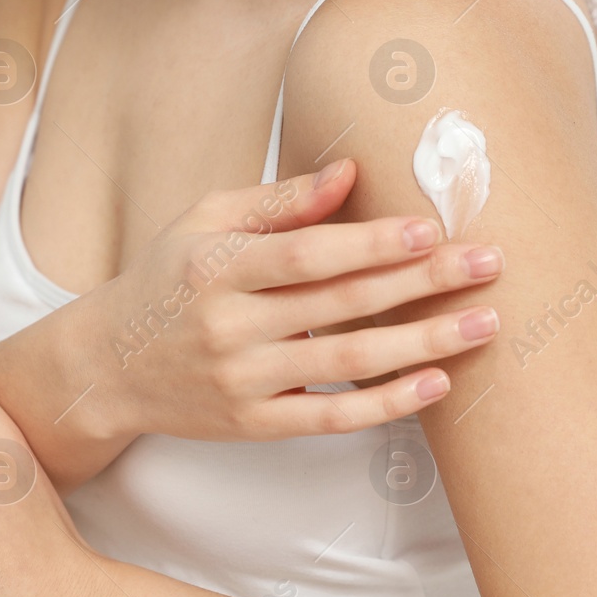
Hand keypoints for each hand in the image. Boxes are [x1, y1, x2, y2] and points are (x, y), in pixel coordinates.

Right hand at [67, 157, 502, 441]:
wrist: (108, 366)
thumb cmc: (166, 279)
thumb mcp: (204, 221)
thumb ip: (279, 201)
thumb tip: (349, 173)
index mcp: (216, 264)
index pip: (307, 254)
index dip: (372, 242)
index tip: (431, 229)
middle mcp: (230, 324)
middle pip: (341, 303)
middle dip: (421, 284)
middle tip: (488, 265)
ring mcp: (243, 379)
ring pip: (347, 363)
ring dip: (423, 343)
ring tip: (484, 322)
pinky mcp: (254, 423)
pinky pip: (332, 417)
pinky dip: (387, 404)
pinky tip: (436, 383)